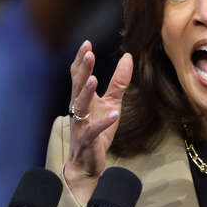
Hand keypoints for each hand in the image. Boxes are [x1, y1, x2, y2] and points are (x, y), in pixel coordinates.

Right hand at [63, 41, 132, 204]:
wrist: (87, 162)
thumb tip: (128, 58)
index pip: (78, 76)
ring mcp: (81, 125)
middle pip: (78, 86)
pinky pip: (95, 130)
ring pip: (80, 106)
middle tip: (88, 54)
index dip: (81, 60)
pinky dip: (103, 122)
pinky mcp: (88, 140)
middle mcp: (78, 109)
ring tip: (94, 79)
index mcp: (81, 99)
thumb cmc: (97, 131)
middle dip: (83, 70)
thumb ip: (118, 82)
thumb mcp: (112, 104)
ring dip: (87, 92)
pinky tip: (113, 114)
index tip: (87, 44)